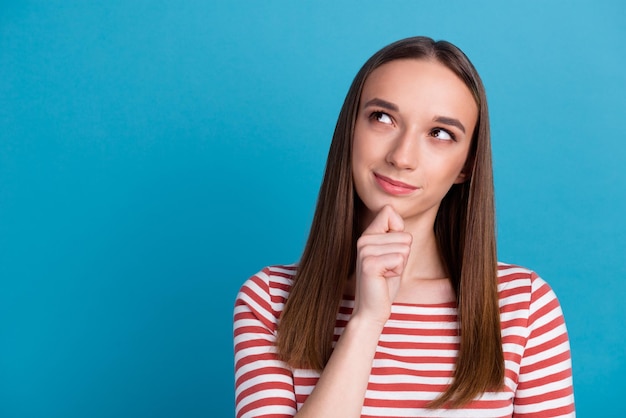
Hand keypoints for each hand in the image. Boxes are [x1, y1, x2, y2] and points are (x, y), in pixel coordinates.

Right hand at [352, 205, 411, 325]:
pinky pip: (399, 258)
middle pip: (404, 234)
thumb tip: (393, 210)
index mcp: (367, 235)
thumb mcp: (392, 253)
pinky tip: (384, 278)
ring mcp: (364, 251)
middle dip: (403, 255)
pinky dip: (397, 271)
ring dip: (400, 264)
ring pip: (404, 247)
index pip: (389, 212)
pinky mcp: (370, 263)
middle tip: (388, 269)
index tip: (390, 251)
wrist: (372, 309)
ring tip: (386, 274)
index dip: (400, 232)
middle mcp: (363, 239)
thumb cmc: (385, 283)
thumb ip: (394, 234)